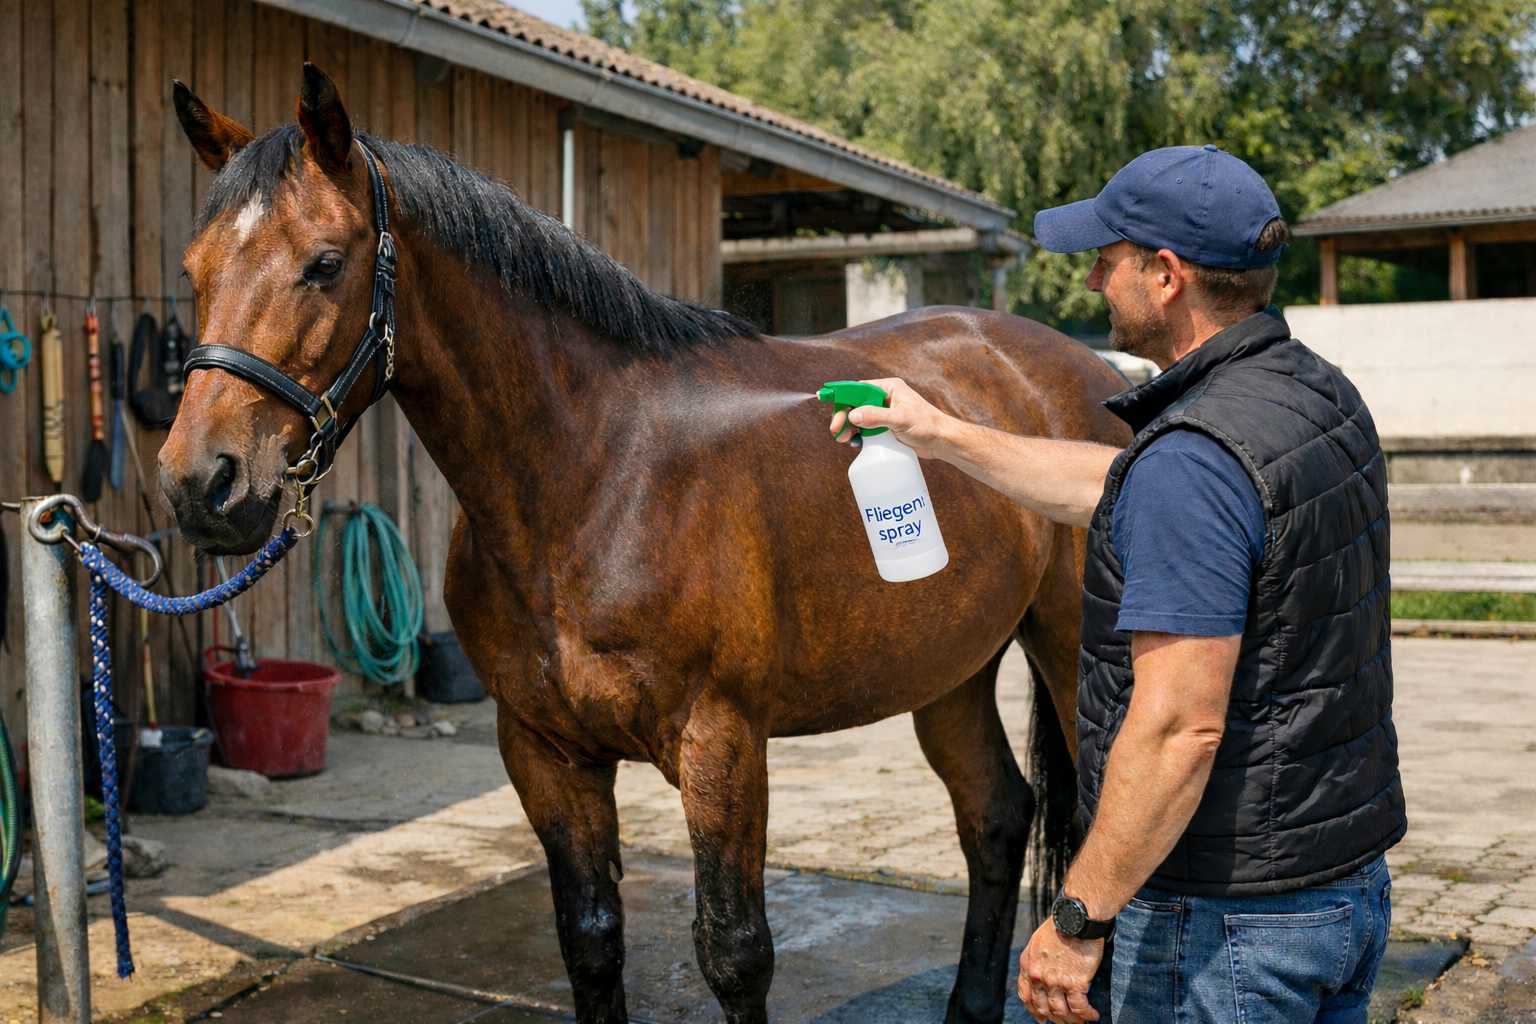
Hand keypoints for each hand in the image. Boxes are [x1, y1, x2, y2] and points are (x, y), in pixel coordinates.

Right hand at [826, 377, 954, 458]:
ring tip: (844, 439)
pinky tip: (855, 443)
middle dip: (843, 416)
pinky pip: (865, 429)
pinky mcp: (886, 427)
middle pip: (854, 404)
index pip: (858, 388)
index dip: (840, 394)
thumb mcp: (901, 420)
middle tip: (836, 431)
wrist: (942, 441)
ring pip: (858, 417)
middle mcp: (884, 397)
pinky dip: (857, 435)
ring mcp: (884, 413)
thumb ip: (877, 417)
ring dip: (848, 427)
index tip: (823, 397)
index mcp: (888, 387)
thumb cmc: (927, 426)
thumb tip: (853, 416)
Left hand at [1017, 919, 1102, 1022]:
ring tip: (1081, 1022)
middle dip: (1055, 1018)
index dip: (1034, 1010)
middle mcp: (1038, 976)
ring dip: (1072, 1020)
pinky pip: (1079, 1007)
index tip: (1042, 1018)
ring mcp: (1056, 981)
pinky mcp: (1075, 982)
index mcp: (1028, 965)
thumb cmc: (1061, 925)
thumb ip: (1036, 961)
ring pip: (1061, 1012)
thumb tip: (1041, 976)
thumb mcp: (1037, 942)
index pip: (1026, 996)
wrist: (1077, 918)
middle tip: (1065, 1021)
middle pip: (1043, 1008)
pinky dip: (1087, 1015)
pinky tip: (1093, 1015)